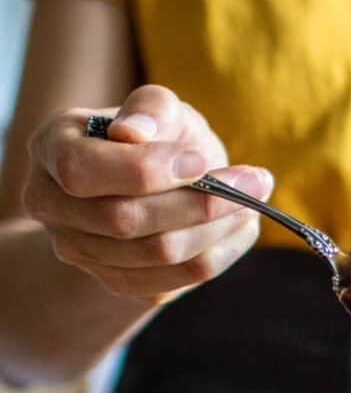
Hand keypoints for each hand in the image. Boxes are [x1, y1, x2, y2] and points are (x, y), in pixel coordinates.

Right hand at [23, 84, 273, 300]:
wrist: (158, 187)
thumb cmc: (160, 137)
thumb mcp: (160, 109)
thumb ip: (151, 110)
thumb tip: (134, 133)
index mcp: (52, 150)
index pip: (83, 171)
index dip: (143, 170)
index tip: (200, 160)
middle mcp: (53, 207)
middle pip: (124, 220)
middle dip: (198, 202)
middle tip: (257, 181)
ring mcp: (82, 253)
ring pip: (157, 254)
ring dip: (217, 228)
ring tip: (254, 200)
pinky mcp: (119, 283)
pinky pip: (176, 280)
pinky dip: (220, 253)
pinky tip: (242, 227)